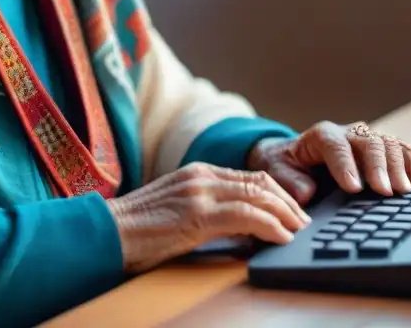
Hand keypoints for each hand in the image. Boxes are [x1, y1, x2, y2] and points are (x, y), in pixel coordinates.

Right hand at [105, 162, 311, 272]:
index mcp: (198, 172)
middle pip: (261, 182)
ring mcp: (200, 191)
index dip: (278, 194)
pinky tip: (281, 237)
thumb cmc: (137, 230)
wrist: (106, 232)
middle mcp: (202, 175)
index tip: (294, 213)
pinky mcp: (197, 213)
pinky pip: (246, 216)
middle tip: (304, 223)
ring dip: (286, 215)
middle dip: (289, 203)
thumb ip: (207, 211)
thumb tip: (242, 230)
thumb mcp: (177, 211)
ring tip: (299, 231)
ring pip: (259, 195)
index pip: (251, 176)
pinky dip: (271, 226)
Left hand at [246, 121, 410, 204]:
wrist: (296, 156)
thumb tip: (307, 191)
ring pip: (389, 144)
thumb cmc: (288, 165)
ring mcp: (367, 140)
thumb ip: (290, 180)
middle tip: (385, 191)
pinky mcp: (382, 150)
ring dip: (400, 166)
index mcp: (321, 136)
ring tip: (405, 190)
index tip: (354, 188)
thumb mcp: (278, 171)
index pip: (335, 145)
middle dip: (378, 166)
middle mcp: (348, 133)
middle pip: (368, 142)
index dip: (345, 165)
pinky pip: (403, 150)